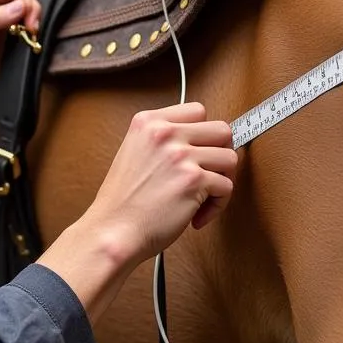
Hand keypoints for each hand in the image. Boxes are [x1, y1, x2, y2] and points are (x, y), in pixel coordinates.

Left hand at [0, 0, 41, 119]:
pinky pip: (31, 35)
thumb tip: (21, 6)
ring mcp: (7, 27)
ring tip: (32, 38)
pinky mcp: (14, 45)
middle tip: (32, 30)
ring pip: (31, 16)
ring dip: (36, 25)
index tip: (28, 17)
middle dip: (33, 11)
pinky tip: (31, 45)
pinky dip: (35, 38)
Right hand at [84, 102, 236, 264]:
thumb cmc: (122, 202)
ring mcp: (180, 155)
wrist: (113, 231)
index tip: (201, 152)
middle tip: (209, 174)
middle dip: (220, 154)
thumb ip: (163, 141)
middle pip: (221, 130)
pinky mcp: (194, 180)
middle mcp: (164, 133)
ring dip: (221, 180)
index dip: (204, 135)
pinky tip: (197, 215)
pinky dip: (217, 205)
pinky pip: (226, 187)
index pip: (197, 111)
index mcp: (148, 122)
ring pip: (229, 158)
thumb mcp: (133, 152)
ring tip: (203, 196)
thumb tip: (201, 142)